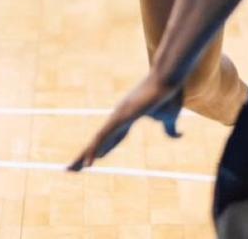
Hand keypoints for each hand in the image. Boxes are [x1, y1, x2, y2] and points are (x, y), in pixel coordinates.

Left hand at [68, 74, 183, 170]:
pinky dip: (94, 150)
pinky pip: (103, 136)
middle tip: (70, 168)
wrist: (169, 78)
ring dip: (83, 156)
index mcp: (129, 116)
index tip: (92, 162)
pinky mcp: (119, 116)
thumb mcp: (170, 117)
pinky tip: (88, 164)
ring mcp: (118, 115)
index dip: (103, 149)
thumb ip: (170, 129)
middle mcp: (119, 116)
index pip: (112, 137)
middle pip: (99, 140)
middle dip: (85, 154)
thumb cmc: (169, 94)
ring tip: (70, 169)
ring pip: (96, 140)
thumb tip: (178, 135)